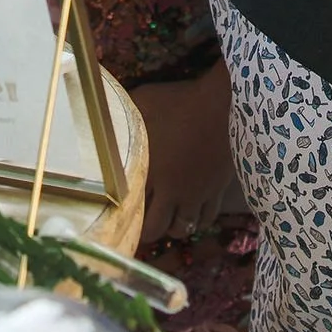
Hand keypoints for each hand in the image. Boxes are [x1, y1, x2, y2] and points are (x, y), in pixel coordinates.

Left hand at [135, 60, 241, 240]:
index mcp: (148, 170)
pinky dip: (198, 222)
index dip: (125, 213)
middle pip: (155, 228)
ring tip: (168, 220)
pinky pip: (207, 219)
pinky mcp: (216, 190)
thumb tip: (108, 112)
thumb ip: (127, 112)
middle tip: (143, 225)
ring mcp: (195, 194)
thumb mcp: (146, 100)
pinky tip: (193, 214)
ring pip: (182, 228)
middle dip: (147, 230)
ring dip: (172, 228)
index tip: (121, 212)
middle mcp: (170, 190)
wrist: (224, 105)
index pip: (131, 207)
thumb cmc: (181, 101)